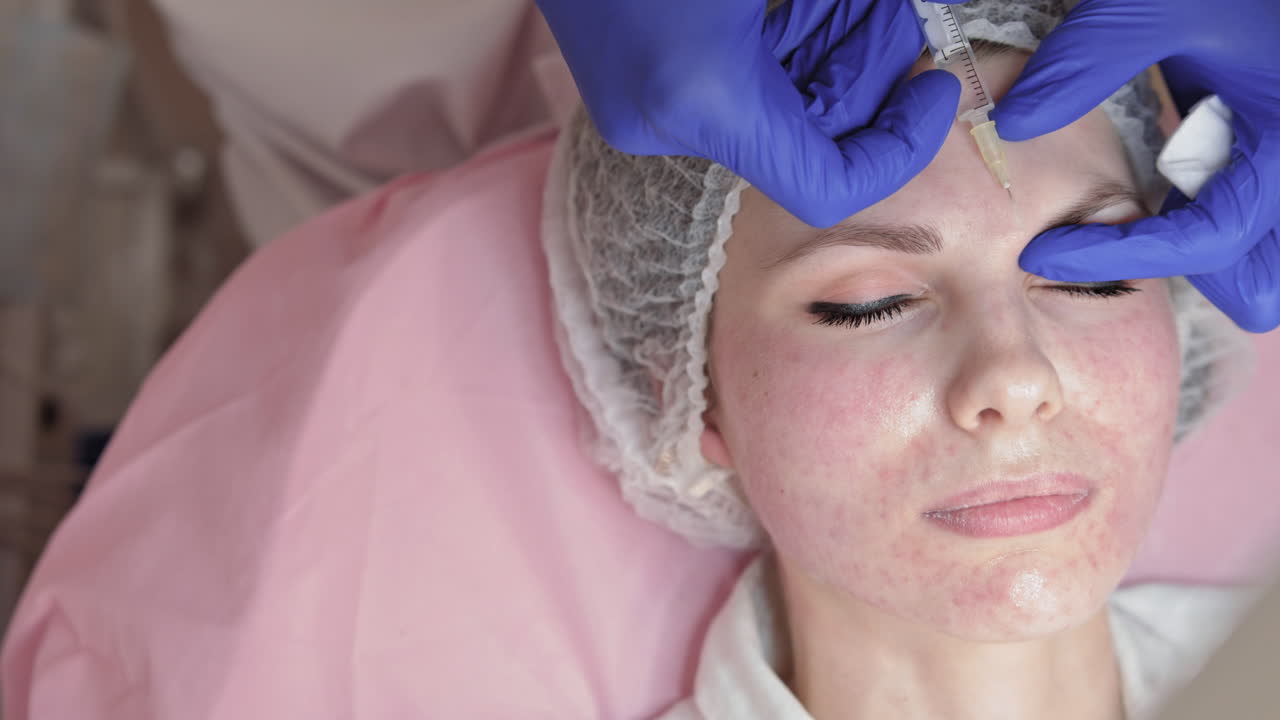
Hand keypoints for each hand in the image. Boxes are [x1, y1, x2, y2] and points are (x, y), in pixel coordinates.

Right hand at [534, 0, 959, 227]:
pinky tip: (797, 7)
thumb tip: (921, 20)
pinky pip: (726, 94)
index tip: (935, 89)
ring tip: (856, 5)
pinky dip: (777, 55)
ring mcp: (637, 111)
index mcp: (704, 93)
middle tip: (902, 18)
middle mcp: (664, 122)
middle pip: (800, 141)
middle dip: (864, 80)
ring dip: (824, 60)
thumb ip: (853, 6)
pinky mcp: (625, 88)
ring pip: (765, 115)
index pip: (827, 186)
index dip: (898, 149)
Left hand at [993, 0, 1279, 331]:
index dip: (1116, 256)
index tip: (1042, 251)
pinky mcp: (1275, 151)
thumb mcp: (1160, 4)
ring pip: (1261, 257)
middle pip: (1257, 281)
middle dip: (1187, 276)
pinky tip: (1160, 184)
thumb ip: (1086, 62)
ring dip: (1201, 252)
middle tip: (1098, 247)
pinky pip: (1250, 214)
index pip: (1207, 243)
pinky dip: (1205, 215)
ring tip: (1124, 223)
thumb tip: (1011, 124)